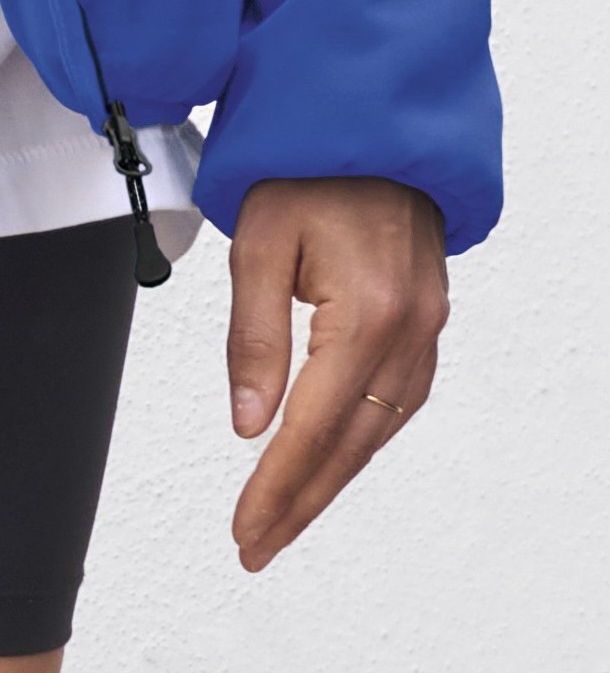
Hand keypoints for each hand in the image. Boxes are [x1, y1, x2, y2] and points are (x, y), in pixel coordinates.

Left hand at [226, 174, 444, 567]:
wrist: (372, 126)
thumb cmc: (310, 168)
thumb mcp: (259, 241)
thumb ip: (253, 337)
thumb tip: (248, 423)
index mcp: (369, 315)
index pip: (312, 428)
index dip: (276, 487)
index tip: (246, 529)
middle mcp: (409, 336)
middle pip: (350, 447)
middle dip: (300, 503)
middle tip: (257, 546)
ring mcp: (426, 335)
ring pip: (376, 435)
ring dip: (330, 482)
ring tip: (284, 517)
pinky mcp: (427, 328)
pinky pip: (395, 407)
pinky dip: (358, 442)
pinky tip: (330, 462)